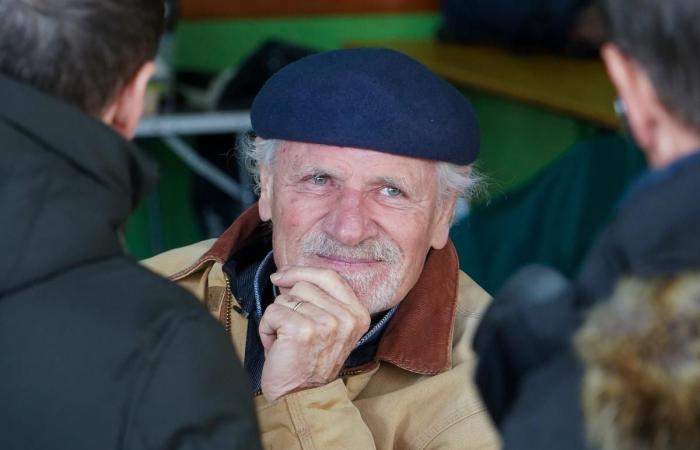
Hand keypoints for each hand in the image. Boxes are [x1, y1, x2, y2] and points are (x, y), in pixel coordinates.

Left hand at [258, 266, 370, 401]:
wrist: (301, 398)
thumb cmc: (308, 361)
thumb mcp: (328, 327)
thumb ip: (319, 299)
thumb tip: (288, 276)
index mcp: (358, 314)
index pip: (330, 276)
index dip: (303, 271)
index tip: (283, 275)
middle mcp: (345, 318)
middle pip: (304, 285)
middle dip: (288, 304)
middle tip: (292, 330)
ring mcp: (326, 324)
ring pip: (286, 298)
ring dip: (277, 317)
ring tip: (286, 340)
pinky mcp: (302, 330)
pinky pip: (272, 312)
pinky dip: (267, 328)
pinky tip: (277, 346)